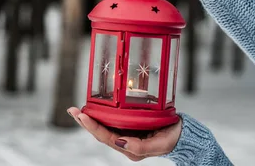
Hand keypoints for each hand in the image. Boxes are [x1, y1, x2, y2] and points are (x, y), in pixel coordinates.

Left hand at [67, 107, 181, 160]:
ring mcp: (126, 131)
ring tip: (76, 110)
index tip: (82, 115)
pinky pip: (111, 119)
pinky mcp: (129, 122)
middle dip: (85, 122)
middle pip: (100, 132)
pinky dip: (100, 113)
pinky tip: (94, 107)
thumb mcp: (158, 144)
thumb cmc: (170, 139)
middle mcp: (124, 140)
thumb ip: (140, 146)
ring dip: (89, 117)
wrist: (181, 134)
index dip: (92, 127)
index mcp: (129, 147)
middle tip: (72, 110)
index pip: (106, 137)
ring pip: (103, 125)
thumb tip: (121, 142)